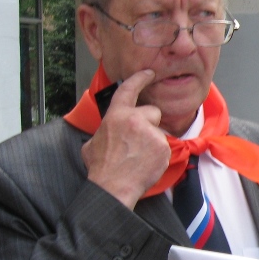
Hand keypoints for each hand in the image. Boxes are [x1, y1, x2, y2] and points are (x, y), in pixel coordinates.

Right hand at [82, 70, 170, 207]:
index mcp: (116, 115)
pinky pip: (165, 146)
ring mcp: (151, 132)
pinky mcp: (162, 146)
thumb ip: (106, 130)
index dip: (140, 79)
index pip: (129, 89)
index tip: (149, 73)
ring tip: (139, 156)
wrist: (113, 186)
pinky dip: (159, 155)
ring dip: (153, 141)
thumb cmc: (102, 167)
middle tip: (138, 142)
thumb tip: (109, 131)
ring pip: (159, 131)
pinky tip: (146, 163)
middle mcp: (135, 119)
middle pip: (153, 112)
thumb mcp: (93, 142)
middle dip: (149, 123)